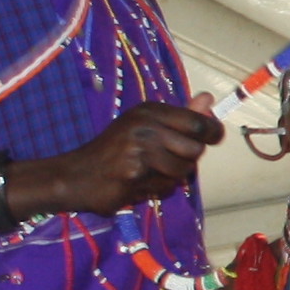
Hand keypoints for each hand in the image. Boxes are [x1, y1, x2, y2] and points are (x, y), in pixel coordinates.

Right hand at [22, 104, 222, 219]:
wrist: (76, 176)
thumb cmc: (114, 150)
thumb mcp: (144, 126)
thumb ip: (181, 116)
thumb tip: (209, 100)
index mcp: (149, 111)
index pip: (197, 122)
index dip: (211, 132)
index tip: (212, 138)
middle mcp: (145, 126)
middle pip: (195, 148)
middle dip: (189, 159)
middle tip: (171, 160)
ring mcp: (139, 150)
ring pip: (183, 170)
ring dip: (172, 177)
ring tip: (151, 173)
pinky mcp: (134, 174)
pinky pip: (166, 186)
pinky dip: (158, 188)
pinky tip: (140, 183)